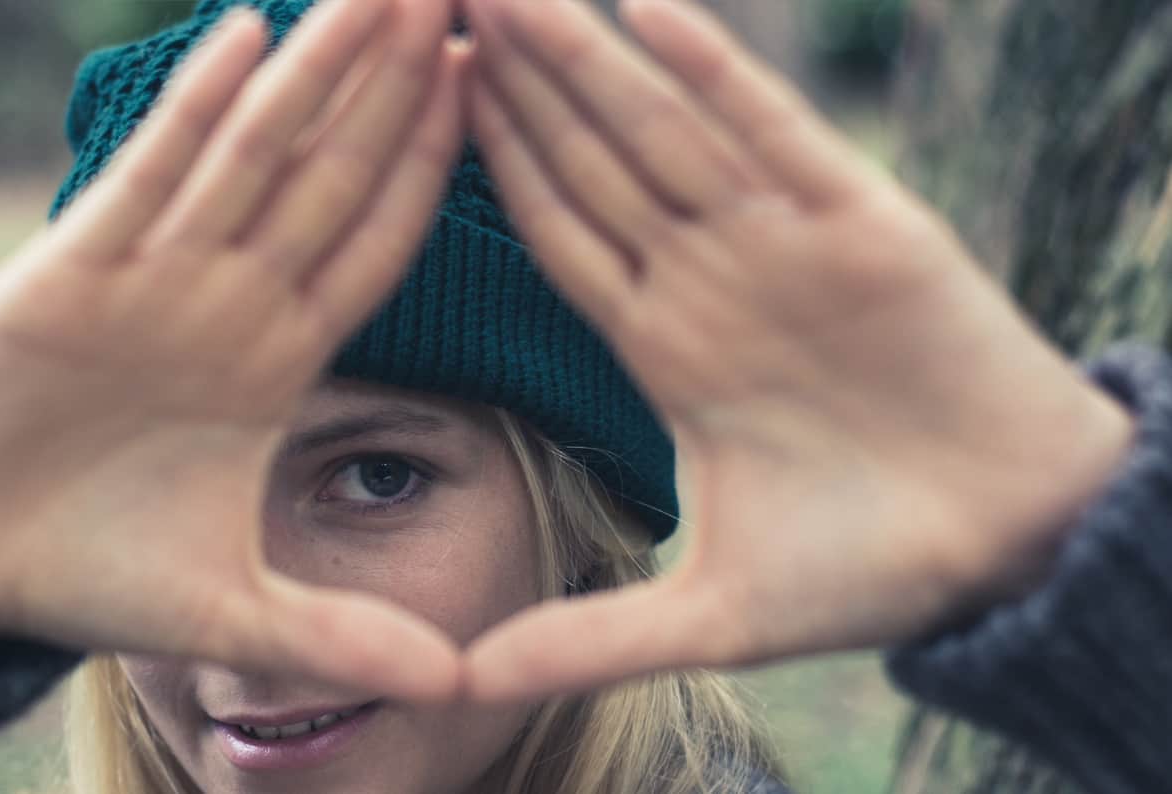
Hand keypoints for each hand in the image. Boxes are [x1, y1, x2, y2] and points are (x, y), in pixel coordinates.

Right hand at [0, 0, 468, 701]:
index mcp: (273, 356)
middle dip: (398, 87)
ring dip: (318, 72)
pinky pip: (146, 178)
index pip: (375, 241)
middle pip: (332, 173)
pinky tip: (247, 34)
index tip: (503, 93)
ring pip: (253, 155)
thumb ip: (341, 635)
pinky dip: (194, 112)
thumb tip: (458, 689)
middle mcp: (223, 298)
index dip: (436, 169)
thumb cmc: (87, 568)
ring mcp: (149, 275)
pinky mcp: (66, 271)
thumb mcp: (231, 611)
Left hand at [460, 0, 1133, 699]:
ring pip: (664, 129)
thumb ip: (589, 636)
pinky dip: (718, 73)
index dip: (485, 166)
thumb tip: (466, 687)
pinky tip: (650, 10)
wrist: (1015, 545)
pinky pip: (776, 133)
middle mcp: (712, 276)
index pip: (556, 232)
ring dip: (586, 56)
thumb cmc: (871, 570)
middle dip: (513, 80)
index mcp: (667, 344)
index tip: (411, 102)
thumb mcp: (710, 613)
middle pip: (590, 158)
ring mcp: (783, 243)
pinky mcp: (867, 226)